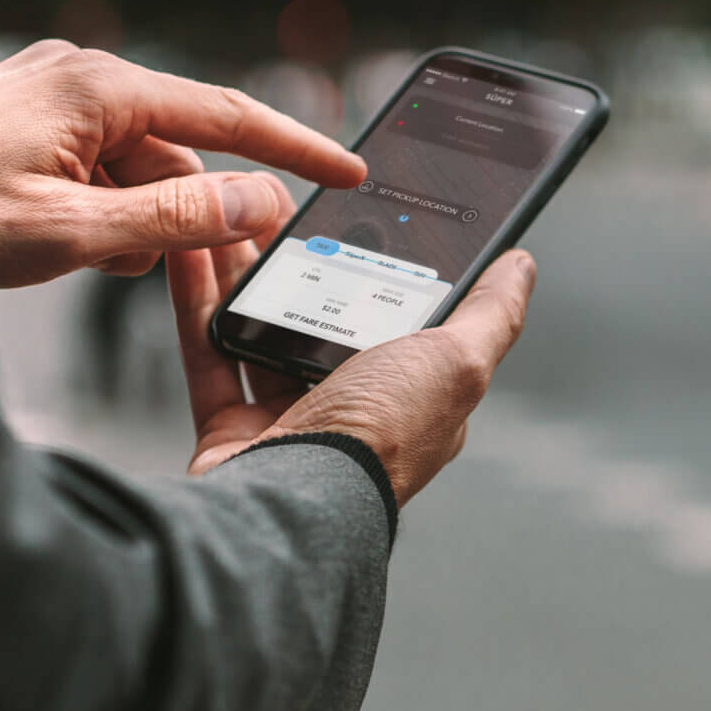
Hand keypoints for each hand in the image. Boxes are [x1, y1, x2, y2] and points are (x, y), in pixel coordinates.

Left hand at [0, 41, 363, 286]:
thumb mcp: (70, 232)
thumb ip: (173, 217)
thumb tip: (258, 199)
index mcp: (98, 89)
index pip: (226, 115)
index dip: (295, 149)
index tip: (349, 173)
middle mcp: (80, 80)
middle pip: (178, 154)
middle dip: (182, 217)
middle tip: (162, 268)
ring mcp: (50, 100)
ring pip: (136, 171)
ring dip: (132, 224)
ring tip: (78, 258)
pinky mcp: (27, 127)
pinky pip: (96, 173)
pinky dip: (98, 216)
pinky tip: (62, 246)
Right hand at [166, 239, 536, 507]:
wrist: (290, 506)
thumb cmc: (380, 441)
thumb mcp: (457, 363)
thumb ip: (491, 313)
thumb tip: (521, 268)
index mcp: (413, 394)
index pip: (404, 314)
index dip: (384, 260)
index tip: (363, 209)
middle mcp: (354, 409)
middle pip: (326, 314)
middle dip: (303, 256)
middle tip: (285, 204)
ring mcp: (290, 422)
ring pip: (264, 325)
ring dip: (246, 268)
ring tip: (234, 213)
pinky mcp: (232, 430)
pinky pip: (209, 351)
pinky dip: (196, 300)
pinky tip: (190, 250)